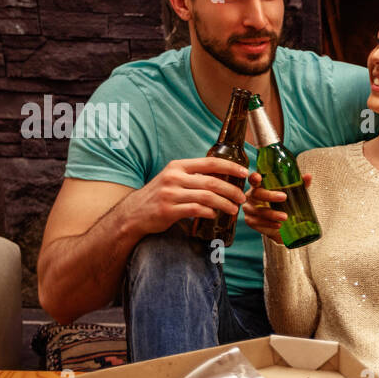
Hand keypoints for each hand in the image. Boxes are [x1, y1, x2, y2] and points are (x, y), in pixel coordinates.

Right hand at [124, 157, 248, 235]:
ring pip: (206, 197)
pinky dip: (209, 212)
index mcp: (178, 166)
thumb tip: (223, 175)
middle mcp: (174, 177)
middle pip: (212, 182)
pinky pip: (195, 210)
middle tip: (241, 197)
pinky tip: (214, 215)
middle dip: (232, 190)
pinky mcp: (168, 210)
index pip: (210, 162)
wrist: (134, 213)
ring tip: (233, 209)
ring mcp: (170, 194)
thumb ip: (193, 176)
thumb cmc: (159, 195)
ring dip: (224, 204)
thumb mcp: (173, 178)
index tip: (245, 172)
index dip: (230, 166)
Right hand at [244, 171, 310, 243]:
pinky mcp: (250, 221)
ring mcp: (249, 208)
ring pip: (259, 210)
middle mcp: (251, 196)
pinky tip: (278, 224)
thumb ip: (297, 185)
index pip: (253, 179)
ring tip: (285, 217)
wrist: (277, 224)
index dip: (254, 178)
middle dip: (270, 196)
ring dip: (272, 214)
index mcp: (259, 186)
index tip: (259, 177)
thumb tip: (308, 176)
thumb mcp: (290, 194)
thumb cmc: (281, 204)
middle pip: (257, 194)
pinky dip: (269, 224)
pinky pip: (258, 222)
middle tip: (284, 197)